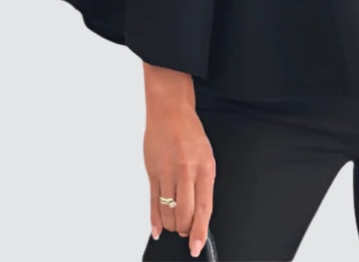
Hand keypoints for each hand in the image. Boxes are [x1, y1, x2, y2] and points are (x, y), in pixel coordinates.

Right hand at [144, 99, 215, 257]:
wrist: (170, 111)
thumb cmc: (189, 132)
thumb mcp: (206, 156)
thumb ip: (202, 183)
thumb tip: (199, 212)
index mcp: (205, 168)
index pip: (203, 208)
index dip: (199, 231)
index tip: (196, 246)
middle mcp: (187, 171)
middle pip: (184, 214)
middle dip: (185, 229)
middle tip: (185, 231)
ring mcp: (168, 172)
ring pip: (168, 212)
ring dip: (171, 225)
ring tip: (174, 225)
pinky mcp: (153, 172)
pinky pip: (153, 202)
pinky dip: (155, 219)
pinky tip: (158, 229)